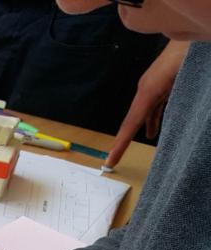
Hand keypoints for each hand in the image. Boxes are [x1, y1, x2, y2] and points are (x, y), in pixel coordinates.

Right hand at [106, 40, 188, 167]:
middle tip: (112, 160)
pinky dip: (149, 120)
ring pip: (141, 113)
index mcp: (148, 91)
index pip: (130, 123)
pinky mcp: (160, 84)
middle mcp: (145, 90)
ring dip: (136, 130)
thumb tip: (157, 124)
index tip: (110, 161)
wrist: (190, 36)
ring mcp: (151, 86)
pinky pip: (151, 106)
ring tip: (130, 150)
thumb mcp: (182, 80)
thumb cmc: (187, 57)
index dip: (120, 143)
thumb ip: (171, 101)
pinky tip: (153, 129)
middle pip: (131, 120)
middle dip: (122, 140)